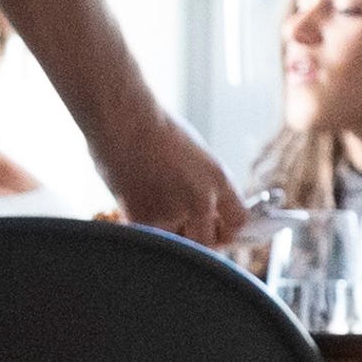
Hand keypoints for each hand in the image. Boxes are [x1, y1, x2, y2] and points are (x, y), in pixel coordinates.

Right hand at [90, 104, 245, 248]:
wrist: (122, 118)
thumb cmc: (152, 129)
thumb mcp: (193, 155)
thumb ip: (202, 187)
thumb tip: (203, 216)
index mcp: (218, 179)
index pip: (238, 221)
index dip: (227, 230)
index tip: (216, 229)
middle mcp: (200, 199)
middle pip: (209, 242)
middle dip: (197, 239)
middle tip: (182, 230)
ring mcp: (171, 212)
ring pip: (176, 243)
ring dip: (167, 233)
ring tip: (152, 205)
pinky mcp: (142, 219)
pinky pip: (149, 237)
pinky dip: (142, 227)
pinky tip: (132, 200)